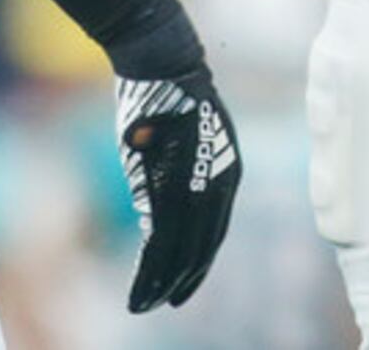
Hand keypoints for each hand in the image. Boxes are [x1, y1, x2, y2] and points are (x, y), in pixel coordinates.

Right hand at [114, 68, 240, 310]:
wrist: (162, 61)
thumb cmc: (168, 90)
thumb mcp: (182, 134)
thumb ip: (179, 168)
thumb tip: (162, 196)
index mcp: (226, 170)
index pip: (214, 230)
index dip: (200, 260)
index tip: (184, 279)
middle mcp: (218, 184)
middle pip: (202, 248)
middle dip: (183, 279)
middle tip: (166, 303)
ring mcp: (194, 187)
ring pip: (181, 253)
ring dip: (163, 284)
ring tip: (146, 305)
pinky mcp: (168, 186)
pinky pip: (161, 244)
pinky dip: (150, 273)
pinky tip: (141, 291)